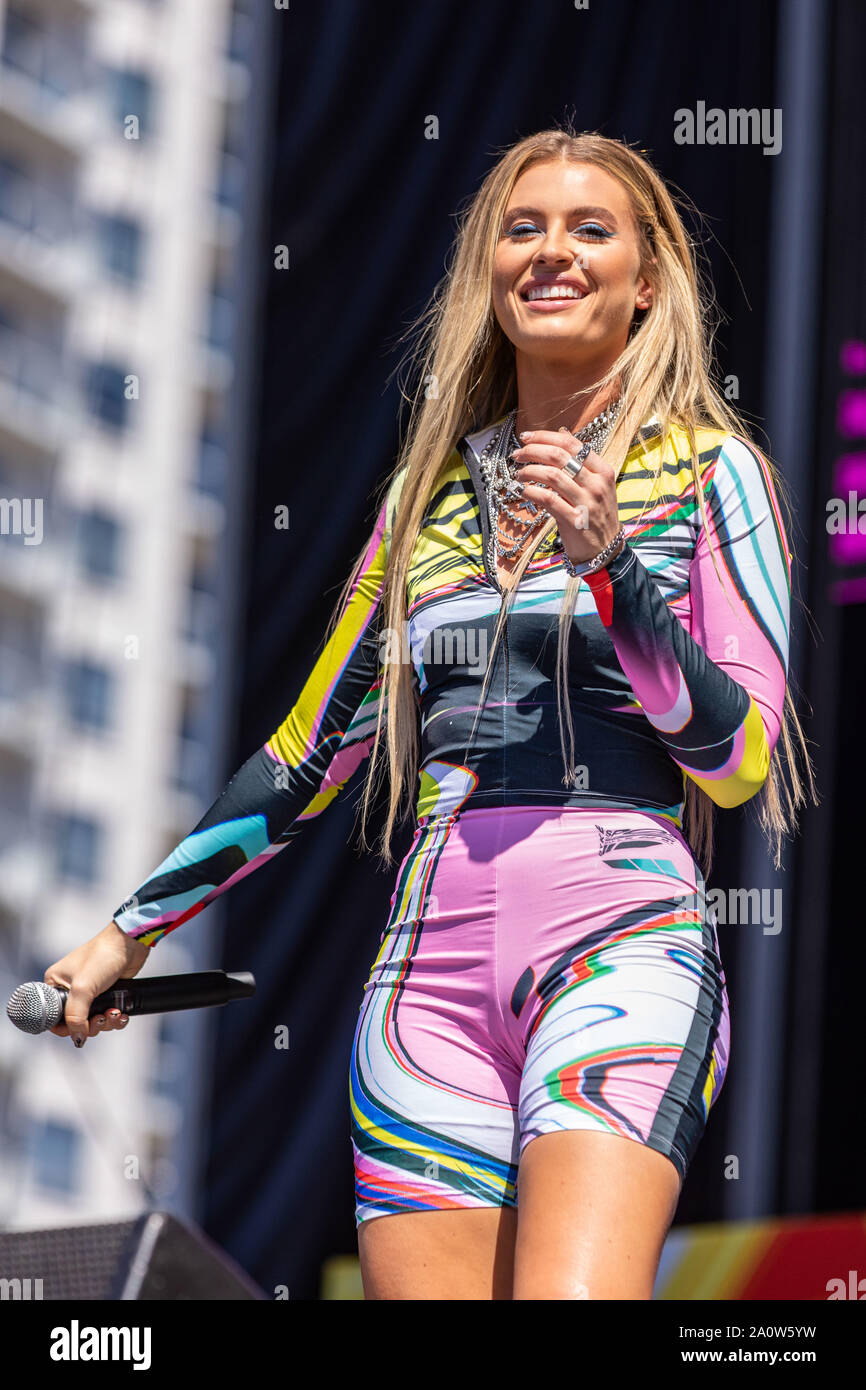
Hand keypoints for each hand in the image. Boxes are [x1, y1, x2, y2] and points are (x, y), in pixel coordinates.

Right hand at [44, 920, 150, 1046]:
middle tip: (102, 1018)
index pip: (53, 1017)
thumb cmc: (102, 957)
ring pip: (93, 1021)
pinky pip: (107, 1014)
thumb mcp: (83, 988)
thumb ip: (76, 1016)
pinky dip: (115, 1018)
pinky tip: (122, 1014)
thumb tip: (78, 1038)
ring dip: (106, 1022)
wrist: (130, 943)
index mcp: (56, 984)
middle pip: (76, 1022)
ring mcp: (89, 992)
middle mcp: (70, 989)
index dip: (67, 1028)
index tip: (80, 1029)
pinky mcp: (106, 993)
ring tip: (115, 1013)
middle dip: (92, 1025)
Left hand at [510, 427, 623, 567]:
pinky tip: (521, 490)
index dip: (545, 436)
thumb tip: (563, 432)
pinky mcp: (574, 521)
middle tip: (516, 454)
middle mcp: (597, 484)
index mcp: (603, 471)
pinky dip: (531, 492)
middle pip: (559, 456)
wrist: (606, 550)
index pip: (572, 443)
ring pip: (551, 475)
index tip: (526, 437)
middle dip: (532, 451)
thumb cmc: (596, 515)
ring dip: (529, 471)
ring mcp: (587, 502)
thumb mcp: (596, 484)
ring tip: (519, 473)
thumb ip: (580, 460)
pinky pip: (548, 499)